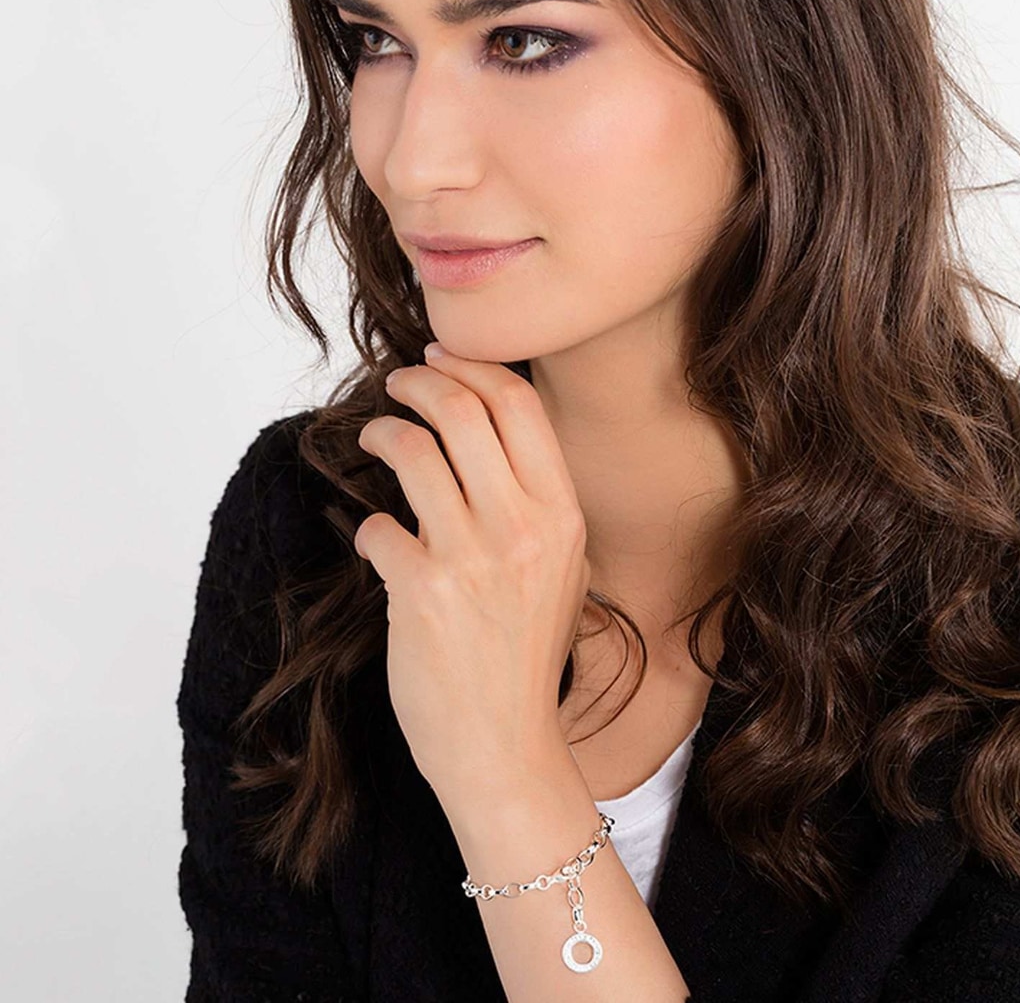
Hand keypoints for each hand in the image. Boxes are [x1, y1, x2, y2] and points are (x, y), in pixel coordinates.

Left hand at [355, 344, 590, 799]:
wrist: (505, 747)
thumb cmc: (526, 657)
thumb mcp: (559, 572)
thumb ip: (532, 506)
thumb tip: (479, 441)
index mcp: (563, 516)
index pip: (519, 406)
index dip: (472, 369)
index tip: (442, 360)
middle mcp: (523, 528)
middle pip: (464, 409)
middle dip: (420, 380)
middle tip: (399, 383)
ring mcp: (471, 559)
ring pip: (412, 450)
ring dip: (383, 433)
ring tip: (375, 438)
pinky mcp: (420, 592)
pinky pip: (377, 527)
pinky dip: (368, 526)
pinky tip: (376, 540)